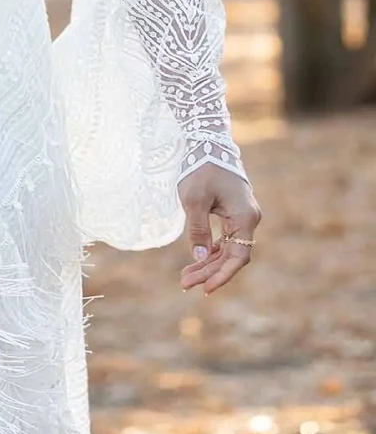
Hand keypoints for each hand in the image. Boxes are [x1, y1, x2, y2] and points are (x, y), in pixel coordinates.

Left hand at [178, 163, 261, 295]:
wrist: (207, 144)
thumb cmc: (200, 169)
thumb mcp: (193, 200)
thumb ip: (197, 229)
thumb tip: (198, 257)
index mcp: (244, 217)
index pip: (238, 256)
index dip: (222, 275)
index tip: (204, 288)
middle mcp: (248, 219)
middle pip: (231, 256)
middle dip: (209, 272)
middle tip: (185, 283)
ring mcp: (242, 216)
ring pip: (227, 249)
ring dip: (207, 263)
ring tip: (185, 277)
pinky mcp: (233, 213)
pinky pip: (225, 239)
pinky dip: (210, 251)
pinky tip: (197, 260)